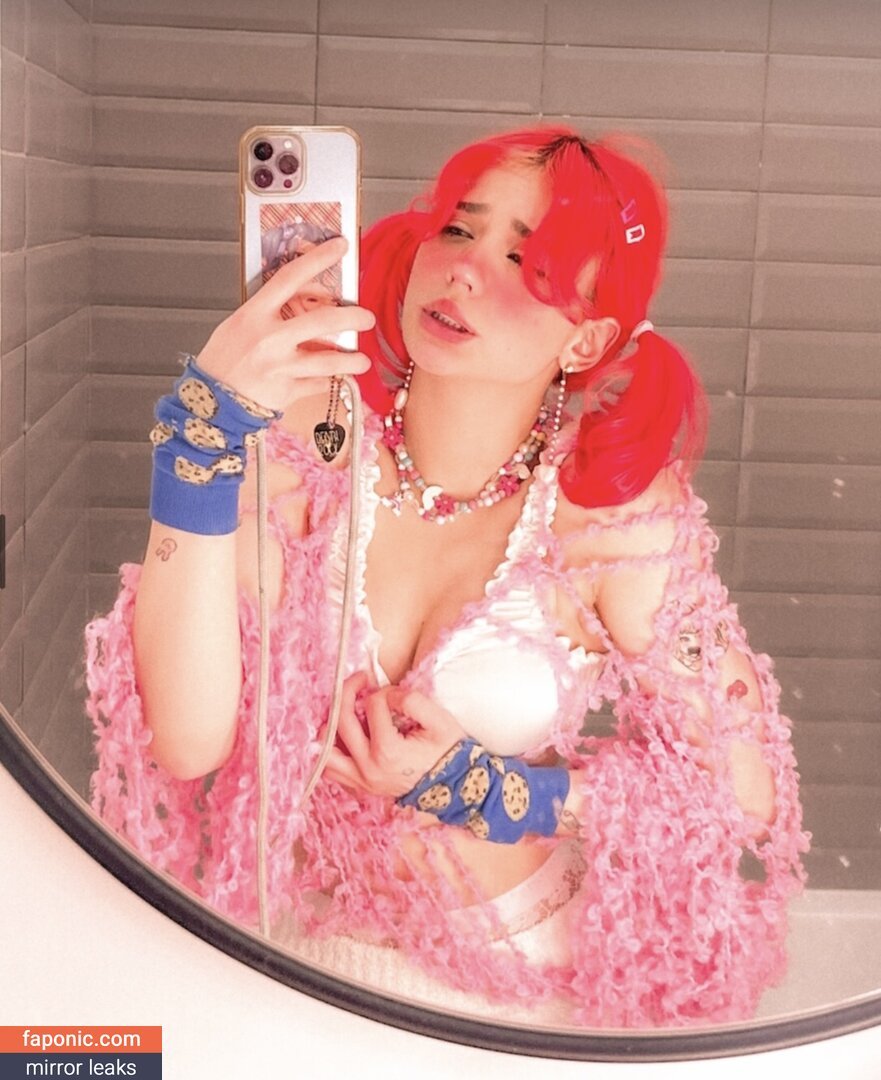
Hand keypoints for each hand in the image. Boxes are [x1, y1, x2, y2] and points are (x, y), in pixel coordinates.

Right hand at [195, 237, 374, 411]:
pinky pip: (318, 384)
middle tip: (367, 317)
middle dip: (352, 317)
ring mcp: (280, 367)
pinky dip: (329, 380)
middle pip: (322, 320)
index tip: (340, 246)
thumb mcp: (239, 325)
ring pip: (328, 360)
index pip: (290, 277)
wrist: (211, 402)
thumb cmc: (224, 361)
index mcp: (254, 315)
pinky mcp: (287, 391)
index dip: (318, 258)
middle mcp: (269, 339)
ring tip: (363, 360)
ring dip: (352, 359)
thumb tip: (306, 299)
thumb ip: (270, 312)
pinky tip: (336, 377)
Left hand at [324, 673, 465, 797]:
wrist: (456, 788)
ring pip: (325, 752)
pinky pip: (331, 770)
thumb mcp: (440, 721)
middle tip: (359, 681)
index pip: (372, 706)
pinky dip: (330, 750)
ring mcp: (361, 781)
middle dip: (347, 692)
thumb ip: (413, 701)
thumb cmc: (448, 753)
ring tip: (345, 710)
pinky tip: (343, 735)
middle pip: (341, 722)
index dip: (384, 691)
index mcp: (388, 752)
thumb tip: (388, 694)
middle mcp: (368, 768)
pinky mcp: (360, 787)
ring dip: (331, 725)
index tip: (396, 693)